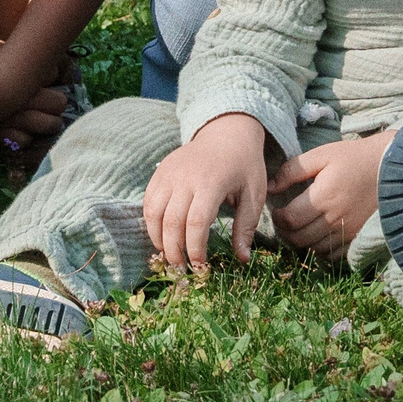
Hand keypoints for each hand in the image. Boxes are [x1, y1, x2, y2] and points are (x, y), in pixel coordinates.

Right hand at [0, 40, 76, 151]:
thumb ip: (17, 53)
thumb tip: (37, 58)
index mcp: (22, 70)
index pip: (54, 73)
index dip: (50, 75)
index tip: (44, 77)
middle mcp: (22, 94)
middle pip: (58, 101)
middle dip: (57, 101)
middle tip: (52, 101)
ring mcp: (13, 115)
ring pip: (49, 124)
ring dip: (50, 122)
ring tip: (49, 120)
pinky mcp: (0, 131)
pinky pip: (24, 140)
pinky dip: (26, 136)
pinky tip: (24, 130)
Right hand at [142, 113, 269, 270]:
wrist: (227, 132)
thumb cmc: (245, 166)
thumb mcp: (254, 194)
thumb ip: (246, 227)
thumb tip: (243, 260)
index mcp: (212, 182)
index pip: (196, 222)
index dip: (195, 248)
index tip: (201, 265)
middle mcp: (186, 176)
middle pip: (171, 221)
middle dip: (175, 251)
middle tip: (183, 269)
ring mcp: (169, 173)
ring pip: (153, 213)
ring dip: (158, 240)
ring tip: (171, 256)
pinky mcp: (160, 172)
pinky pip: (148, 202)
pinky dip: (151, 223)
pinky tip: (163, 237)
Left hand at [267, 134, 392, 254]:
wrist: (392, 167)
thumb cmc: (355, 157)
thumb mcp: (322, 154)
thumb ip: (293, 170)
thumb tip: (270, 186)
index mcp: (324, 196)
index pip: (290, 220)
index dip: (277, 219)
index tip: (277, 211)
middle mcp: (336, 218)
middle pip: (299, 239)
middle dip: (285, 233)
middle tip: (285, 222)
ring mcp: (349, 231)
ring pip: (314, 250)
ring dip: (302, 243)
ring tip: (300, 228)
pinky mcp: (358, 238)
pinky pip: (333, 256)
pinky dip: (321, 251)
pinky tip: (319, 236)